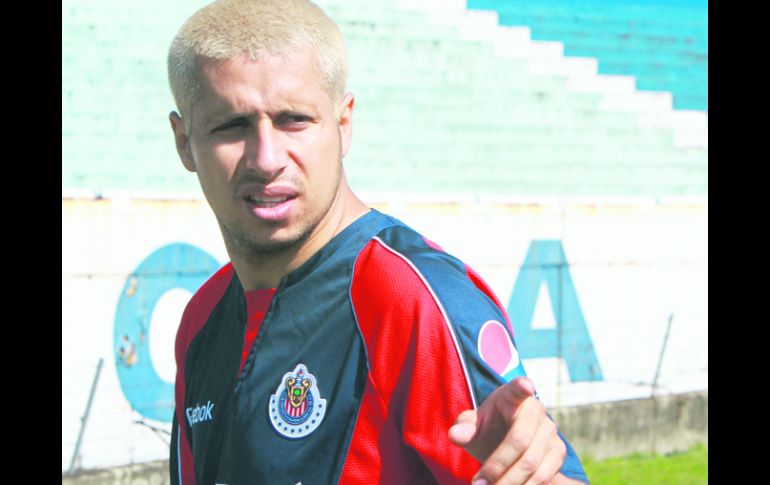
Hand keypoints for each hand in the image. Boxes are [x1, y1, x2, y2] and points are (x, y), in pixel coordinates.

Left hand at [448, 377, 567, 484]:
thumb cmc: (488, 430)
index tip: (525, 386)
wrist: (509, 442)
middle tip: (477, 484)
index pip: (517, 389)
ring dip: (508, 482)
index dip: (521, 387)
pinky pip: (544, 476)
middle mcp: (536, 410)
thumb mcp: (473, 427)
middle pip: (519, 440)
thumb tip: (455, 434)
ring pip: (532, 463)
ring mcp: (550, 430)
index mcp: (511, 396)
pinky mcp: (558, 451)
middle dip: (497, 466)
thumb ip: (464, 428)